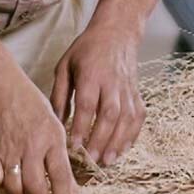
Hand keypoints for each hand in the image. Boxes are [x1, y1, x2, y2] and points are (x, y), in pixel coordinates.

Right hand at [0, 74, 75, 193]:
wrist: (2, 91)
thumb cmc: (33, 110)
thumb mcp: (55, 130)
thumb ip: (62, 161)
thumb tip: (73, 191)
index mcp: (51, 140)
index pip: (60, 177)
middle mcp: (30, 147)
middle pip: (36, 188)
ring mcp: (8, 151)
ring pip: (14, 189)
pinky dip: (3, 189)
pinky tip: (10, 188)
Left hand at [51, 19, 144, 168]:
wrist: (117, 32)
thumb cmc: (86, 49)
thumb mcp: (65, 65)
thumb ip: (59, 93)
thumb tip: (55, 121)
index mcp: (91, 74)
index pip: (87, 103)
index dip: (81, 126)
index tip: (74, 145)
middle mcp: (112, 82)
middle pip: (109, 114)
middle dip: (101, 139)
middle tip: (92, 160)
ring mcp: (127, 88)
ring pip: (126, 118)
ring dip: (118, 141)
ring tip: (107, 161)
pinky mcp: (137, 93)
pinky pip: (138, 117)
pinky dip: (132, 135)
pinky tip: (123, 150)